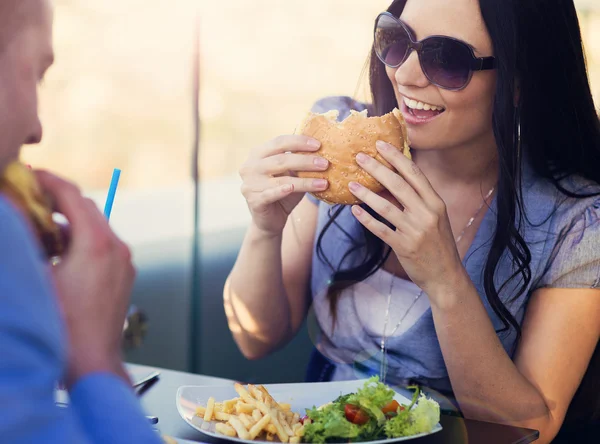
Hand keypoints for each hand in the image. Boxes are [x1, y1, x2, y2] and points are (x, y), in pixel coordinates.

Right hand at [36, 171, 133, 387]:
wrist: (93, 362)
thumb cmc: (62, 325)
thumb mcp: (36, 277)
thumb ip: (28, 242)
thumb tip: (19, 217)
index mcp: (96, 243)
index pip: (73, 196)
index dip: (50, 181)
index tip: (31, 174)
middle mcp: (116, 247)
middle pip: (87, 209)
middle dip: (59, 200)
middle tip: (32, 197)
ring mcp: (124, 261)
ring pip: (96, 227)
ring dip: (70, 222)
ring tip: (41, 227)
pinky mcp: (125, 274)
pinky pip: (104, 246)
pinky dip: (83, 240)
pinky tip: (61, 252)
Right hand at [239, 135, 328, 234]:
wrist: (270, 220)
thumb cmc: (283, 192)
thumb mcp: (291, 174)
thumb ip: (299, 163)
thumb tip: (322, 151)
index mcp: (258, 154)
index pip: (279, 142)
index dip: (299, 142)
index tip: (318, 145)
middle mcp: (250, 167)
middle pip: (281, 160)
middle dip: (305, 161)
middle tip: (325, 164)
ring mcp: (250, 184)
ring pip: (281, 179)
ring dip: (304, 180)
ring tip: (323, 182)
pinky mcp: (254, 201)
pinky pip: (270, 194)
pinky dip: (282, 191)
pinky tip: (292, 188)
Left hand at [347, 141, 462, 294]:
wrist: (446, 276)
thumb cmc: (437, 243)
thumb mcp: (433, 218)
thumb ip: (416, 200)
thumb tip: (389, 180)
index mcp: (435, 202)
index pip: (414, 173)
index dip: (396, 157)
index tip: (380, 144)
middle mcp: (427, 213)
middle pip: (398, 185)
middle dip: (377, 168)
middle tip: (359, 157)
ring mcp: (415, 230)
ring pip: (386, 206)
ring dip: (366, 194)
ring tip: (351, 184)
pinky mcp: (404, 246)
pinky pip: (380, 229)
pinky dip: (366, 219)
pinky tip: (354, 210)